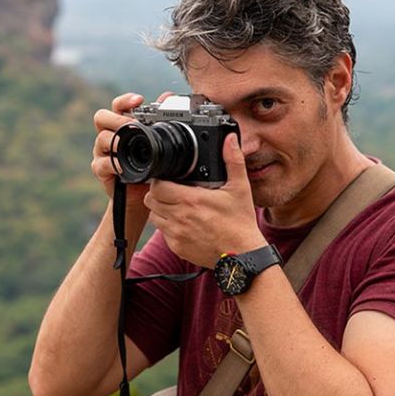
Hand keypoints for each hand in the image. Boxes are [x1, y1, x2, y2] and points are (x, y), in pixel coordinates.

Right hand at [90, 91, 174, 209]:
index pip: (117, 106)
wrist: (141, 195)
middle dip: (117, 119)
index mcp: (121, 125)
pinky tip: (123, 166)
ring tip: (128, 144)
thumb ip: (160, 119)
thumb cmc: (149, 167)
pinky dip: (113, 164)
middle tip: (133, 125)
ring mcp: (102, 152)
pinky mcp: (100, 169)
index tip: (139, 100)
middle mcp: (108, 135)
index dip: (125, 100)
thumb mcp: (157, 144)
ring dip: (115, 140)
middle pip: (101, 117)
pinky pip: (102, 163)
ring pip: (101, 139)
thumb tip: (168, 96)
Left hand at [144, 133, 266, 266]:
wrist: (242, 256)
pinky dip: (168, 227)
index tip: (169, 179)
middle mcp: (179, 217)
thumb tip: (230, 140)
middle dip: (159, 194)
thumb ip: (233, 160)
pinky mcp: (177, 248)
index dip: (160, 181)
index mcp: (191, 200)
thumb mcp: (240, 188)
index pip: (157, 186)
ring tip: (176, 207)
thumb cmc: (241, 223)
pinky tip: (182, 223)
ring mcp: (176, 234)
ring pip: (154, 216)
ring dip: (161, 210)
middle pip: (151, 200)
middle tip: (172, 192)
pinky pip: (162, 233)